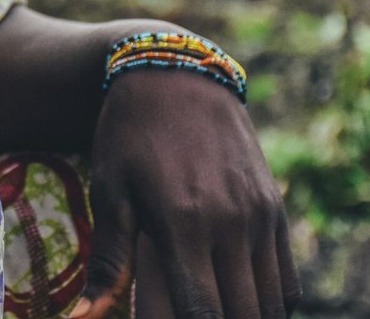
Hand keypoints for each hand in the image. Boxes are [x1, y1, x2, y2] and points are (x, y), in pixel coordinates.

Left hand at [71, 69, 298, 318]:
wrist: (175, 75)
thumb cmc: (129, 136)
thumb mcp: (109, 191)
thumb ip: (108, 260)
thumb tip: (82, 316)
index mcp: (182, 223)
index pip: (202, 313)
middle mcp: (230, 223)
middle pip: (242, 316)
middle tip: (189, 313)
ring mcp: (260, 216)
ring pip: (271, 305)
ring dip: (246, 318)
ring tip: (214, 310)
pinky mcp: (275, 207)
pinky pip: (288, 279)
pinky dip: (271, 303)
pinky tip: (240, 301)